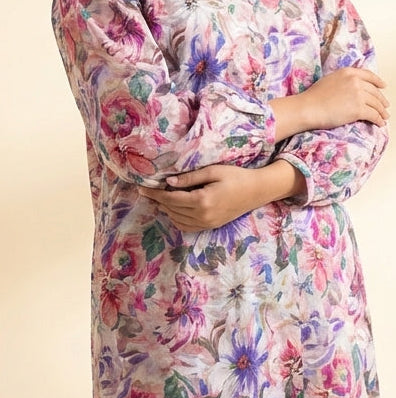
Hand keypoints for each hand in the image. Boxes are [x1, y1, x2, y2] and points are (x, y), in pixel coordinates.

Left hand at [137, 160, 303, 231]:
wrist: (257, 191)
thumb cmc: (236, 176)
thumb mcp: (212, 171)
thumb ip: (190, 178)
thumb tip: (168, 182)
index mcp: (202, 201)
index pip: (170, 198)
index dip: (154, 194)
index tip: (141, 188)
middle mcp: (203, 215)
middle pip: (171, 209)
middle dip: (157, 200)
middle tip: (145, 191)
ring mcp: (207, 223)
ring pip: (177, 219)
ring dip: (165, 209)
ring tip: (158, 197)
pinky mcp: (211, 226)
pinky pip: (187, 226)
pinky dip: (176, 218)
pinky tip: (172, 208)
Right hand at [271, 67, 388, 139]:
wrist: (307, 108)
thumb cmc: (313, 97)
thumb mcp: (329, 80)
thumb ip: (343, 81)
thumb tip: (353, 88)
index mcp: (348, 72)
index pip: (369, 75)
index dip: (378, 82)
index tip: (382, 86)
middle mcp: (355, 82)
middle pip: (375, 91)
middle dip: (381, 100)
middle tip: (384, 106)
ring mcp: (358, 95)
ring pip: (377, 104)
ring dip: (382, 112)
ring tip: (384, 117)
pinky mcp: (359, 109)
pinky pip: (374, 115)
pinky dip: (378, 120)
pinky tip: (379, 123)